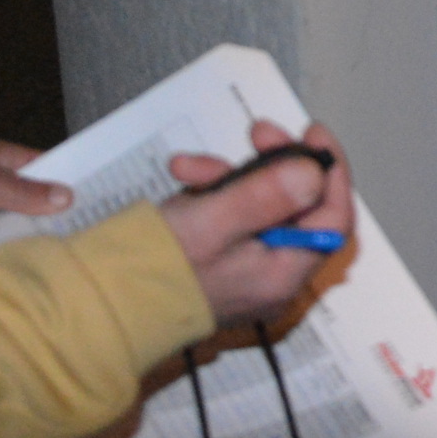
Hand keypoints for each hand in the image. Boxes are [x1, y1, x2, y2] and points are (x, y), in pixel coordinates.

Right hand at [157, 120, 356, 328]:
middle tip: (257, 133)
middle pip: (298, 209)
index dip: (329, 173)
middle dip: (276, 165)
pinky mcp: (218, 262)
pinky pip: (232, 219)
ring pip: (260, 208)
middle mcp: (272, 276)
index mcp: (283, 273)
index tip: (312, 133)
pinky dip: (213, 194)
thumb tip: (314, 171)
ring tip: (191, 168)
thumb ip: (267, 195)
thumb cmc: (158, 268)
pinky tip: (185, 180)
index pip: (332, 221)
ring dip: (233, 177)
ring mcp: (245, 270)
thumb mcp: (214, 221)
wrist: (104, 304)